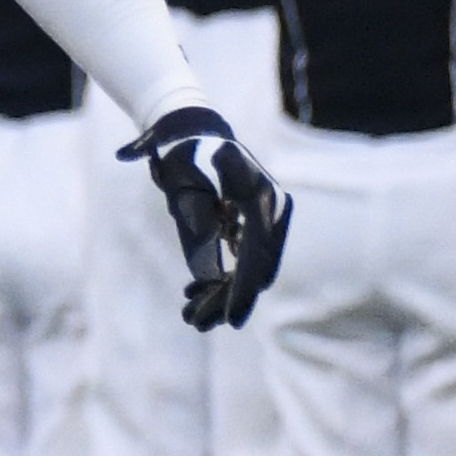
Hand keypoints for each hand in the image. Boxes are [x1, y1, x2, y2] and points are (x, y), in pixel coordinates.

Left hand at [127, 104, 291, 328]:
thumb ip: (194, 219)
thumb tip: (208, 275)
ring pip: (250, 267)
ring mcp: (268, 216)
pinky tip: (195, 293)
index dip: (242, 290)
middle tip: (198, 324)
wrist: (193, 130)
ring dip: (222, 293)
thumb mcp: (183, 181)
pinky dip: (222, 277)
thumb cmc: (185, 152)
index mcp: (260, 197)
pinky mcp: (257, 223)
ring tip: (192, 317)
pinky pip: (244, 258)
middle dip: (228, 299)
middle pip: (256, 267)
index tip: (230, 320)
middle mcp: (272, 209)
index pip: (255, 255)